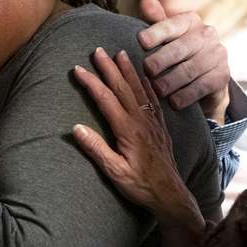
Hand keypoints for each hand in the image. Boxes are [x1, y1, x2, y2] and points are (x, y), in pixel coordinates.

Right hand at [72, 48, 204, 246]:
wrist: (170, 195)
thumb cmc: (140, 186)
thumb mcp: (114, 172)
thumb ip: (96, 149)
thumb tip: (76, 129)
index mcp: (128, 130)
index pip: (106, 99)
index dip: (91, 82)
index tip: (78, 69)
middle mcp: (142, 121)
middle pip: (123, 88)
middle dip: (109, 68)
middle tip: (97, 50)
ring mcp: (153, 122)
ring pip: (139, 89)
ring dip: (128, 70)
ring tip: (120, 53)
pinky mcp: (160, 127)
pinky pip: (154, 99)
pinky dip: (147, 83)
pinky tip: (144, 76)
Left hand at [137, 0, 230, 120]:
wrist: (203, 80)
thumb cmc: (175, 54)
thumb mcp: (164, 38)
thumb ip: (156, 21)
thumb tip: (147, 1)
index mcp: (190, 21)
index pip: (172, 24)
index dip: (156, 32)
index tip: (141, 41)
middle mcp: (207, 34)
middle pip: (181, 48)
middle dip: (161, 60)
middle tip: (147, 70)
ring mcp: (217, 55)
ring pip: (190, 69)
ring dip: (171, 81)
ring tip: (157, 89)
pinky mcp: (222, 76)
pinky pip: (202, 86)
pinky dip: (185, 95)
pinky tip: (173, 102)